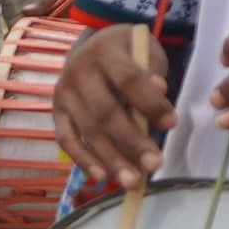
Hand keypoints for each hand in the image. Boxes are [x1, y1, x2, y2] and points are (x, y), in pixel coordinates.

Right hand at [55, 17, 171, 188]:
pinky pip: (67, 139)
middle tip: (155, 165)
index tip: (171, 124)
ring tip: (133, 181)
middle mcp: (78, 70)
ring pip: (88, 130)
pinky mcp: (56, 111)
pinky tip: (102, 177)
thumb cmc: (127, 53)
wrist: (92, 46)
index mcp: (105, 51)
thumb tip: (160, 90)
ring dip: (111, 159)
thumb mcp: (146, 52)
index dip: (150, 103)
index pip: (128, 79)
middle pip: (105, 111)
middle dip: (132, 141)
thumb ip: (151, 72)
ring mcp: (63, 92)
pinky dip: (83, 160)